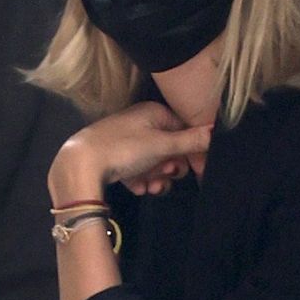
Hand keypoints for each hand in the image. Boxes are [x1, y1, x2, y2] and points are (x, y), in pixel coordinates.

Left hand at [48, 102, 211, 202]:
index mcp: (155, 113)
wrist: (80, 164)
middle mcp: (142, 123)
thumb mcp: (163, 144)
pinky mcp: (117, 158)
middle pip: (171, 149)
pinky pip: (139, 170)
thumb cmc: (124, 148)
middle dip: (171, 167)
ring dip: (157, 177)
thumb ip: (192, 140)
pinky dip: (141, 179)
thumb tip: (218, 130)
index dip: (194, 152)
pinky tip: (135, 186)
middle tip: (165, 174)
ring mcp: (129, 141)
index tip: (199, 170)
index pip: (186, 130)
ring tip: (149, 185)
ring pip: (155, 163)